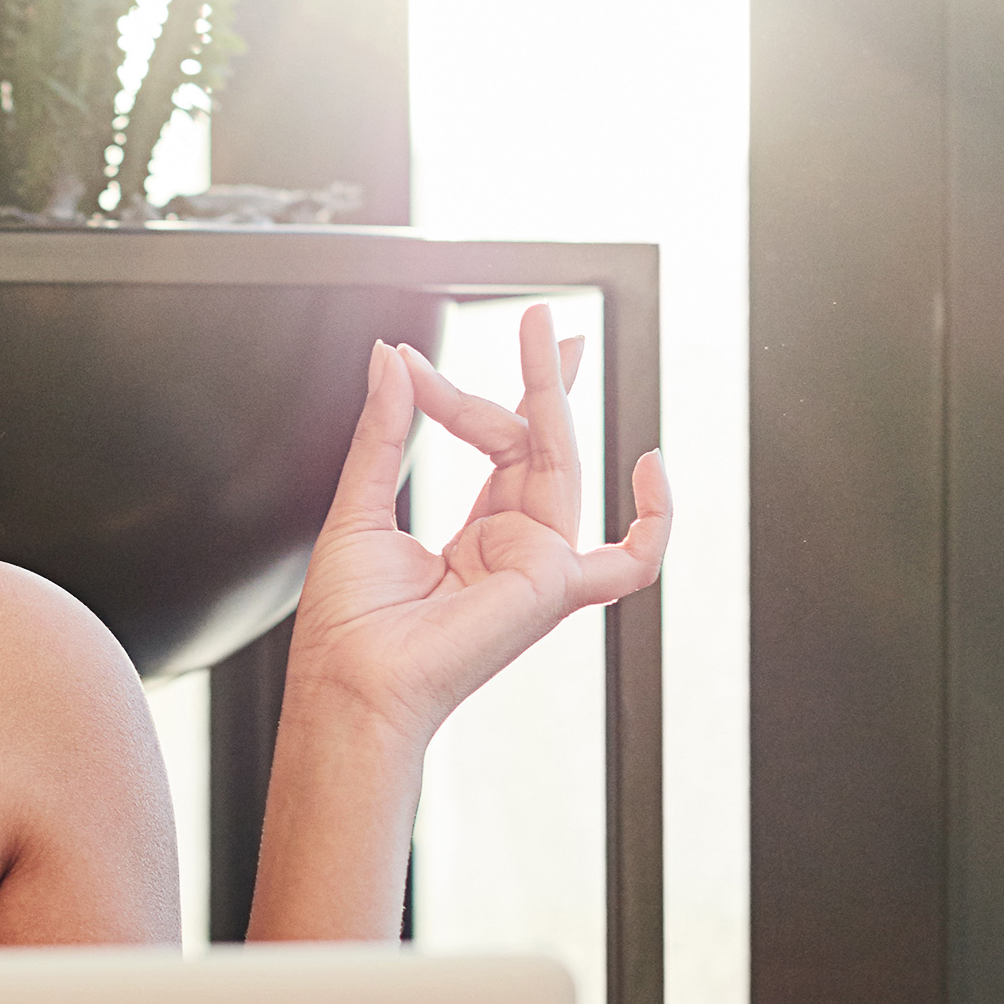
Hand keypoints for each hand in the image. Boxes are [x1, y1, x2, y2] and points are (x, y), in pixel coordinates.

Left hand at [285, 304, 670, 753]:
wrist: (346, 685)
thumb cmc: (346, 626)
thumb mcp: (360, 505)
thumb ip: (385, 431)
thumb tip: (392, 358)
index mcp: (475, 539)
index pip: (501, 448)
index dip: (471, 397)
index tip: (418, 362)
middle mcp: (514, 551)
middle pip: (539, 445)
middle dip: (542, 378)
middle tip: (539, 318)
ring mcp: (538, 567)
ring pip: (561, 463)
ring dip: (549, 398)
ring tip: (542, 339)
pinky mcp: (552, 586)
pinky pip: (633, 561)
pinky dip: (657, 519)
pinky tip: (650, 464)